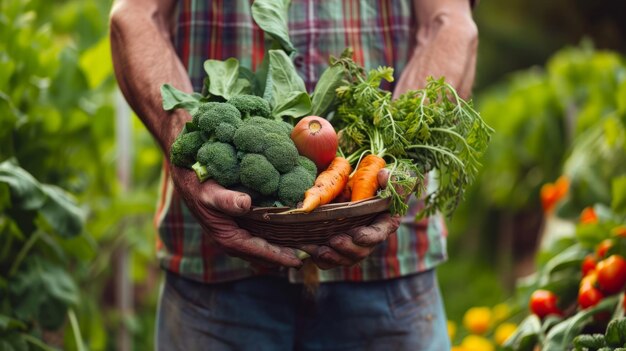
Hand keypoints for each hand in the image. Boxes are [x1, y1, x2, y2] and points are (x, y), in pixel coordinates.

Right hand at [170, 166, 302, 268]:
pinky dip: (277, 235)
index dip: (279, 256)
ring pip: (265, 245)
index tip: (299, 261)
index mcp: (228, 238)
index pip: (259, 251)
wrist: (187, 176)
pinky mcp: (240, 226)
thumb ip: (226, 199)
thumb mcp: (210, 192)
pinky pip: (262, 235)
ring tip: (308, 246)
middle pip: (266, 253)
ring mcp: (237, 234)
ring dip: (284, 246)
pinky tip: (292, 230)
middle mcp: (234, 240)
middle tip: (313, 254)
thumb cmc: (198, 185)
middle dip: (287, 255)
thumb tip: (245, 204)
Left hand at [299, 169, 399, 268]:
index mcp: (385, 223)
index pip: (379, 233)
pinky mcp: (339, 248)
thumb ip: (387, 178)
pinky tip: (312, 253)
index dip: (370, 237)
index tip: (358, 235)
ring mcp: (354, 245)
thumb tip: (383, 175)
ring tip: (320, 251)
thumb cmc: (376, 184)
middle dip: (347, 248)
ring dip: (333, 257)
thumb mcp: (385, 179)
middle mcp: (370, 238)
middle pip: (361, 251)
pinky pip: (332, 260)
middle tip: (334, 241)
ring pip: (346, 258)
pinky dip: (322, 259)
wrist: (359, 188)